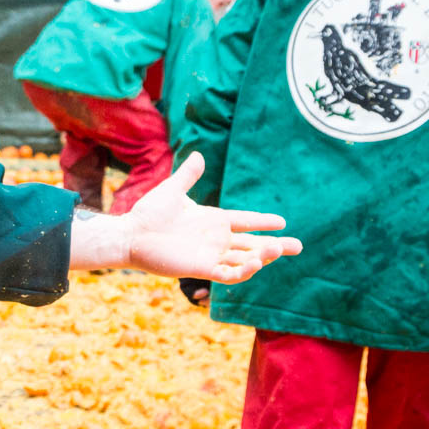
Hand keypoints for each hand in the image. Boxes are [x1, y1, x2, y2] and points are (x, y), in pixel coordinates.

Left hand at [70, 153, 302, 280]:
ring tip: (278, 250)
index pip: (245, 221)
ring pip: (244, 259)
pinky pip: (228, 273)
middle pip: (252, 244)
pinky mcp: (201, 268)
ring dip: (262, 256)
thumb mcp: (173, 190)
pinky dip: (243, 270)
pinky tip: (256, 263)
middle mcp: (215, 240)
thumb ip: (188, 175)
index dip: (262, 221)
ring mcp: (210, 255)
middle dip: (274, 246)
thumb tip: (198, 155)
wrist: (131, 234)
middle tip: (297, 246)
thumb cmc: (149, 213)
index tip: (282, 221)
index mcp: (213, 220)